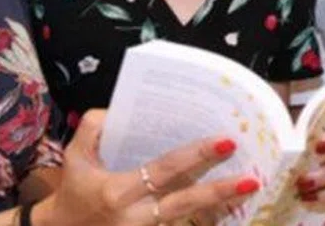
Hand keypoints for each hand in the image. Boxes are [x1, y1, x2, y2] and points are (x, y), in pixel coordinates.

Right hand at [36, 110, 259, 225]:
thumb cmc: (73, 189)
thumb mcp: (75, 154)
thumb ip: (94, 127)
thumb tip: (120, 109)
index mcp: (117, 192)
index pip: (164, 171)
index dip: (195, 156)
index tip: (224, 141)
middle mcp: (134, 218)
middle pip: (184, 203)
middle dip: (219, 191)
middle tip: (251, 178)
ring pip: (188, 220)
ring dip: (218, 206)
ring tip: (248, 189)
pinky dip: (205, 217)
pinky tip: (229, 207)